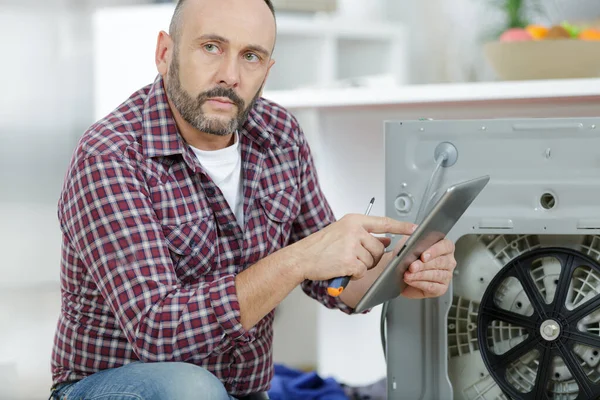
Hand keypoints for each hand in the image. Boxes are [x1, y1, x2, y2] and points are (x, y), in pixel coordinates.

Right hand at [287, 214, 416, 281]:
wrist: (301, 257)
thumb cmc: (320, 246)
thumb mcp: (343, 232)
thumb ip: (365, 234)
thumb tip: (386, 240)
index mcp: (354, 220)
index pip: (384, 222)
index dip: (401, 226)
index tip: (415, 228)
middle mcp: (354, 230)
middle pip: (379, 248)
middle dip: (370, 257)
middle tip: (352, 257)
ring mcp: (352, 245)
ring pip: (371, 261)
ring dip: (361, 266)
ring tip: (344, 261)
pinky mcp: (349, 261)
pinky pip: (362, 271)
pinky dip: (354, 274)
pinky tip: (342, 269)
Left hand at [401, 238, 456, 298]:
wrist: (399, 272)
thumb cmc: (406, 257)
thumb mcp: (407, 243)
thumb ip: (412, 238)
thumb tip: (412, 235)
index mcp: (444, 247)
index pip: (446, 246)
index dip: (435, 250)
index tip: (423, 256)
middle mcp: (448, 261)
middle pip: (440, 262)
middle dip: (423, 265)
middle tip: (412, 267)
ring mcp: (446, 276)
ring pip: (436, 275)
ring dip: (420, 275)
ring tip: (408, 275)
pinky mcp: (441, 288)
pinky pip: (432, 287)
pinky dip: (419, 284)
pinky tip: (411, 281)